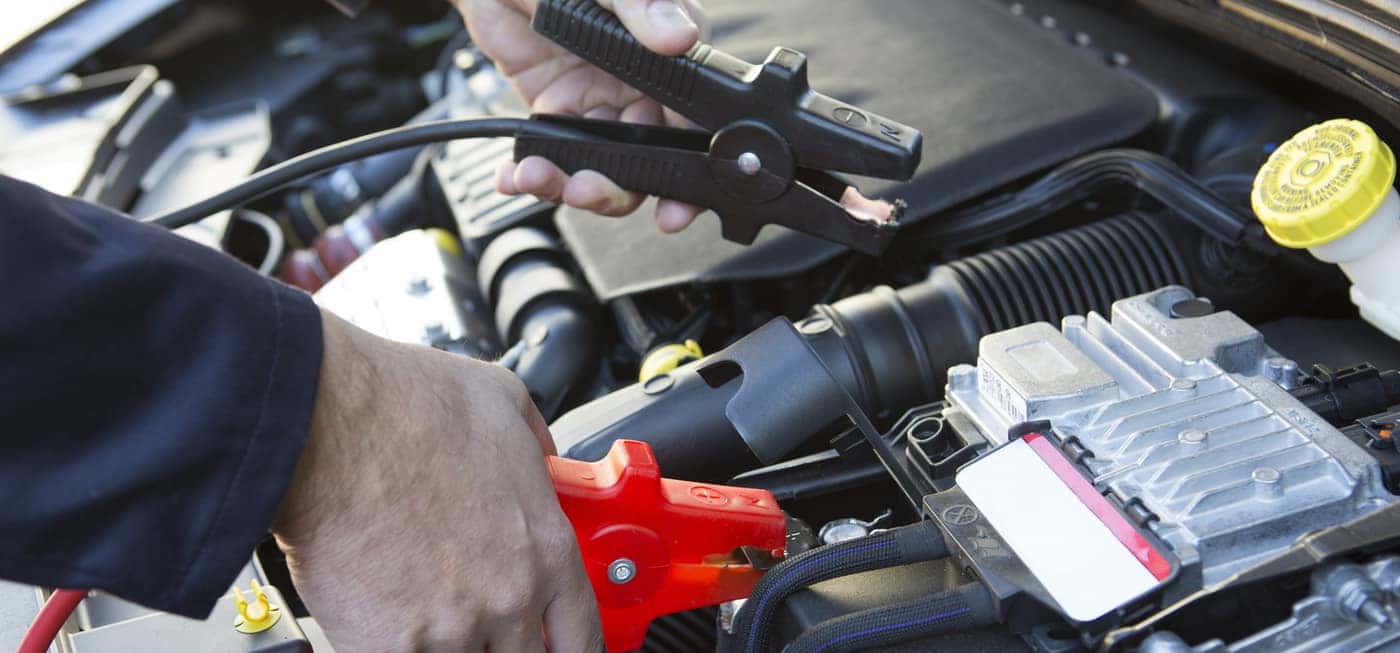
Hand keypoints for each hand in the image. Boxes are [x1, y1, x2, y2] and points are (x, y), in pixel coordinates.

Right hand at [273, 310, 600, 651]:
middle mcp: (508, 597)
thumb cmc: (404, 406)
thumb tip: (543, 457)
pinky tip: (381, 614)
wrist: (325, 424)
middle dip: (502, 643)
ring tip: (418, 603)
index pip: (583, 636)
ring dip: (445, 643)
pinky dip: (394, 646)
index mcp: (545, 547)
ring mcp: (450, 628)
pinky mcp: (387, 645)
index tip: (553, 644)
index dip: (570, 646)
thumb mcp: (504, 402)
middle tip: (475, 618)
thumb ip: (536, 443)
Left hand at [457, 0, 709, 232]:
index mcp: (671, 59)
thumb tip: (680, 37)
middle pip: (646, 162)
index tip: (675, 207)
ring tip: (537, 176)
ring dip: (569, 184)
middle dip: (617, 188)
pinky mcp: (557, 114)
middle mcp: (641, 89)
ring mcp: (599, 105)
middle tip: (587, 189)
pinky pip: (552, 156)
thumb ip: (644, 5)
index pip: (693, 123)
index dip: (690, 172)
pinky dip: (531, 174)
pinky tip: (515, 174)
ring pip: (600, 167)